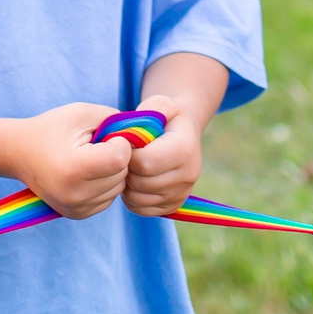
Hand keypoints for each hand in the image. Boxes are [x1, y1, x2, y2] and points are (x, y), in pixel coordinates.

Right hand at [4, 101, 134, 217]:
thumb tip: (143, 136)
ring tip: (89, 158)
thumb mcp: (82, 113)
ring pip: (119, 188)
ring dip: (113, 172)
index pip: (120, 158)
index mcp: (75, 168)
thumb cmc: (52, 128)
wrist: (18, 153)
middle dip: (117, 157)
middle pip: (122, 174)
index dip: (120, 142)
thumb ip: (116, 121)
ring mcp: (76, 208)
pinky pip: (109, 198)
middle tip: (95, 145)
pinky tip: (86, 173)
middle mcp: (76, 194)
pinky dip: (104, 184)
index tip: (105, 135)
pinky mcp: (78, 214)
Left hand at [122, 93, 202, 216]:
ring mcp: (181, 194)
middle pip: (139, 182)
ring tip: (130, 166)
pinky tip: (134, 179)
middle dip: (125, 168)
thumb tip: (135, 131)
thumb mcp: (160, 104)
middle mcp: (188, 176)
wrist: (183, 135)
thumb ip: (149, 109)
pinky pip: (139, 208)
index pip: (144, 162)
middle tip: (124, 155)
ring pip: (136, 198)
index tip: (125, 143)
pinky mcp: (172, 207)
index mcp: (185, 150)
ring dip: (126, 183)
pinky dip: (130, 197)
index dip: (126, 153)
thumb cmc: (165, 118)